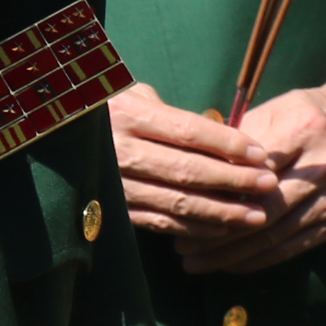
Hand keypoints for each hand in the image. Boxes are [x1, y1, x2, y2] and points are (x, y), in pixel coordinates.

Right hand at [111, 82, 284, 248]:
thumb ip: (173, 114)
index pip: (188, 132)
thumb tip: (224, 136)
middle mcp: (119, 152)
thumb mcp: (133, 95)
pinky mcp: (114, 212)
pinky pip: (160, 224)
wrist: (56, 136)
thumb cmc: (108, 107)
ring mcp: (115, 186)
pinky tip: (223, 230)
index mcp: (127, 116)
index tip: (261, 154)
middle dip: (234, 181)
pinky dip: (195, 230)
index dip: (229, 145)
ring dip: (222, 213)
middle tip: (268, 185)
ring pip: (178, 204)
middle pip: (188, 171)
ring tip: (257, 215)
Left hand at [187, 83, 325, 272]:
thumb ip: (236, 144)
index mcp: (303, 129)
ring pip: (275, 236)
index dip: (216, 194)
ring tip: (197, 263)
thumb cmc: (301, 115)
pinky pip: (292, 248)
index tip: (183, 208)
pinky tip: (230, 265)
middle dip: (218, 234)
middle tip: (182, 248)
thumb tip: (194, 175)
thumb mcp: (269, 111)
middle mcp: (325, 166)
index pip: (253, 171)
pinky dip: (258, 260)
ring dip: (232, 255)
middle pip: (264, 210)